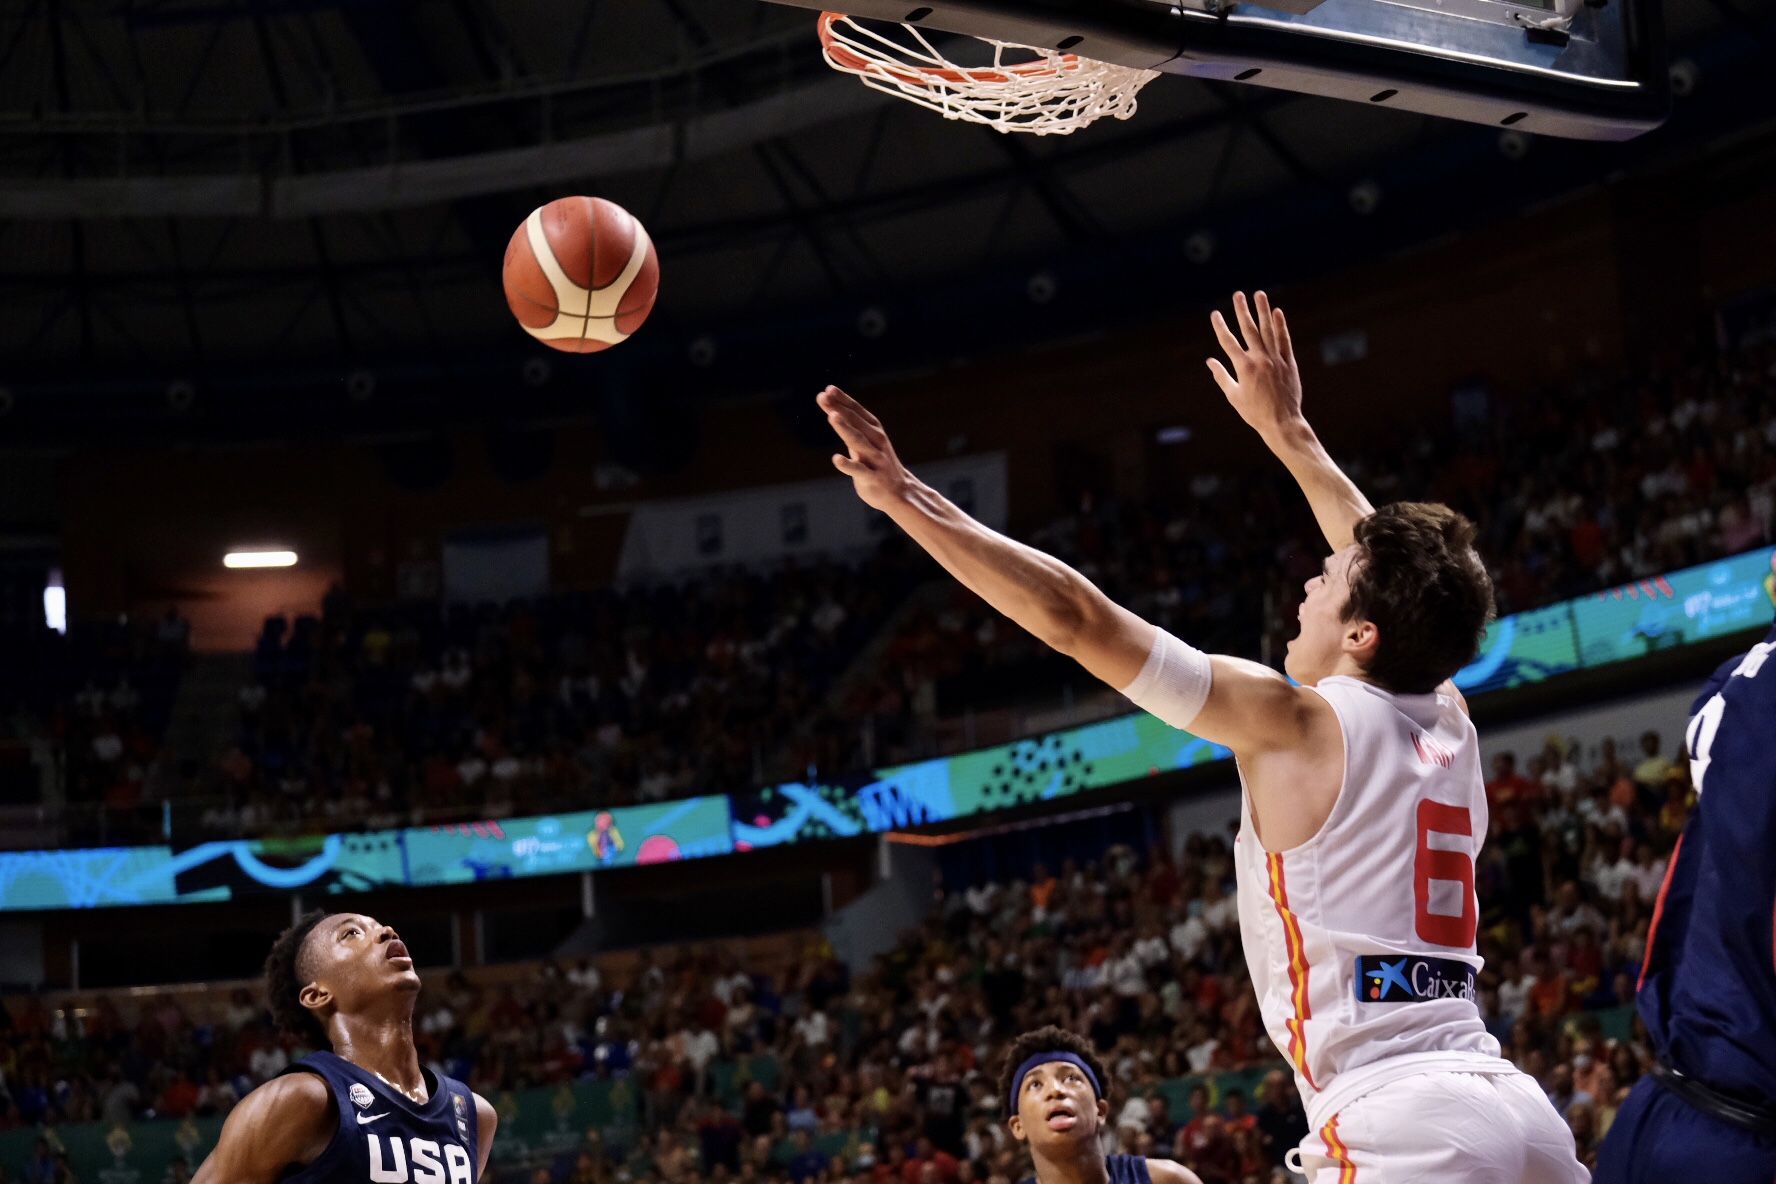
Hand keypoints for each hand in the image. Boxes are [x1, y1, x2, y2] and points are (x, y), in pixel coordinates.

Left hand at [819, 385, 912, 511]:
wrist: (900, 492)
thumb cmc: (876, 464)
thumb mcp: (865, 443)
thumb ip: (849, 428)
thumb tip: (832, 408)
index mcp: (874, 431)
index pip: (857, 412)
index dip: (843, 400)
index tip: (828, 389)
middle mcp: (876, 442)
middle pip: (855, 422)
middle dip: (839, 409)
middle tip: (823, 396)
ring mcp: (875, 460)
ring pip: (858, 442)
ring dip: (845, 428)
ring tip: (831, 416)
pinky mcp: (873, 478)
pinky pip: (859, 471)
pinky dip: (848, 464)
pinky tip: (836, 459)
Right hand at [1206, 290, 1305, 441]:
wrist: (1282, 422)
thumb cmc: (1254, 412)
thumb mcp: (1234, 396)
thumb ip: (1222, 376)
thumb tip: (1210, 362)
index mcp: (1244, 368)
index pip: (1228, 342)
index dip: (1220, 326)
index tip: (1215, 313)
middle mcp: (1260, 359)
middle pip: (1249, 329)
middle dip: (1242, 310)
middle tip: (1238, 294)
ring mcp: (1276, 359)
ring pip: (1268, 330)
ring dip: (1263, 311)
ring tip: (1259, 295)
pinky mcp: (1288, 362)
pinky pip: (1284, 340)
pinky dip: (1281, 326)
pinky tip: (1277, 313)